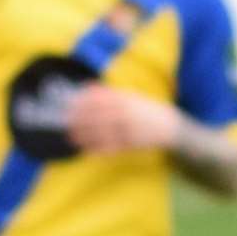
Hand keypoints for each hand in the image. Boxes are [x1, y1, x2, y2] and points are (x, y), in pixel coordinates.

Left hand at [65, 84, 181, 154]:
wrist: (169, 126)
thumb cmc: (145, 110)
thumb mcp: (130, 96)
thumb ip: (108, 92)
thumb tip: (87, 86)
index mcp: (125, 100)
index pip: (99, 99)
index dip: (83, 103)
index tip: (70, 106)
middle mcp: (126, 113)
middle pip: (98, 116)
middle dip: (81, 121)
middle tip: (67, 124)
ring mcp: (129, 129)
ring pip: (102, 133)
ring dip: (86, 136)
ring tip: (72, 138)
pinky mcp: (131, 143)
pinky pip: (111, 146)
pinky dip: (98, 148)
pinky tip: (87, 149)